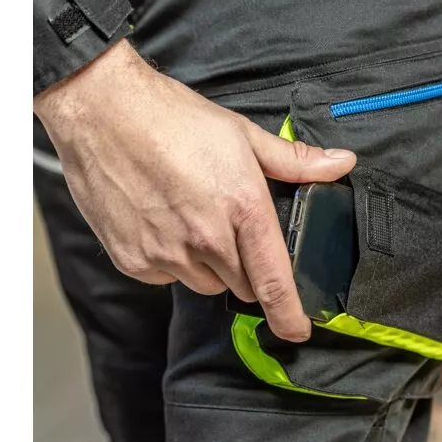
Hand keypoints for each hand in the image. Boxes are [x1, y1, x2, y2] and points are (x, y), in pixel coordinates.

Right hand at [33, 41, 356, 341]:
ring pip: (204, 284)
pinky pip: (166, 278)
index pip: (274, 282)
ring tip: (191, 218)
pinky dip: (170, 260)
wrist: (101, 111)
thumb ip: (294, 160)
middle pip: (243, 286)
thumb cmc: (171, 117)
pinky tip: (161, 222)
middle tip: (229, 227)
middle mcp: (207, 240)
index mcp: (242, 209)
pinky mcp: (134, 261)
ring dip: (207, 265)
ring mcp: (167, 254)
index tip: (297, 331)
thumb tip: (340, 164)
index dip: (289, 315)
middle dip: (246, 268)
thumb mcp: (242, 134)